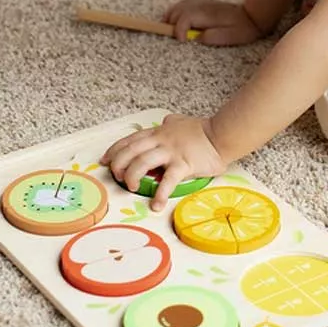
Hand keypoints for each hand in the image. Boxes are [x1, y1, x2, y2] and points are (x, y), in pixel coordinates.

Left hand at [101, 114, 227, 210]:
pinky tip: (155, 205)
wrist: (222, 135)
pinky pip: (168, 180)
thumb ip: (170, 122)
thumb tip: (166, 121)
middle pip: (130, 151)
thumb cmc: (202, 130)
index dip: (114, 151)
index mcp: (158, 132)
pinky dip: (160, 194)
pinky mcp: (184, 164)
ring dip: (132, 176)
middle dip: (118, 165)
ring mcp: (171, 152)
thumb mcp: (181, 121)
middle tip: (118, 177)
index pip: (130, 140)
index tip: (105, 161)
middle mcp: (161, 140)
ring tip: (132, 188)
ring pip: (142, 162)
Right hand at [164, 0, 261, 44]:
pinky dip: (177, 13)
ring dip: (172, 18)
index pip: (184, 18)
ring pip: (177, 6)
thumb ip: (211, 37)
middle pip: (176, 11)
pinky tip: (180, 23)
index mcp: (207, 13)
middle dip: (172, 25)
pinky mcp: (202, 2)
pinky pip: (183, 5)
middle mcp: (201, 4)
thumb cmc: (243, 28)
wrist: (252, 15)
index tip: (182, 41)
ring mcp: (201, 1)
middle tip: (176, 38)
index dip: (179, 30)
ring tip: (173, 31)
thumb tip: (195, 37)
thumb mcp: (230, 37)